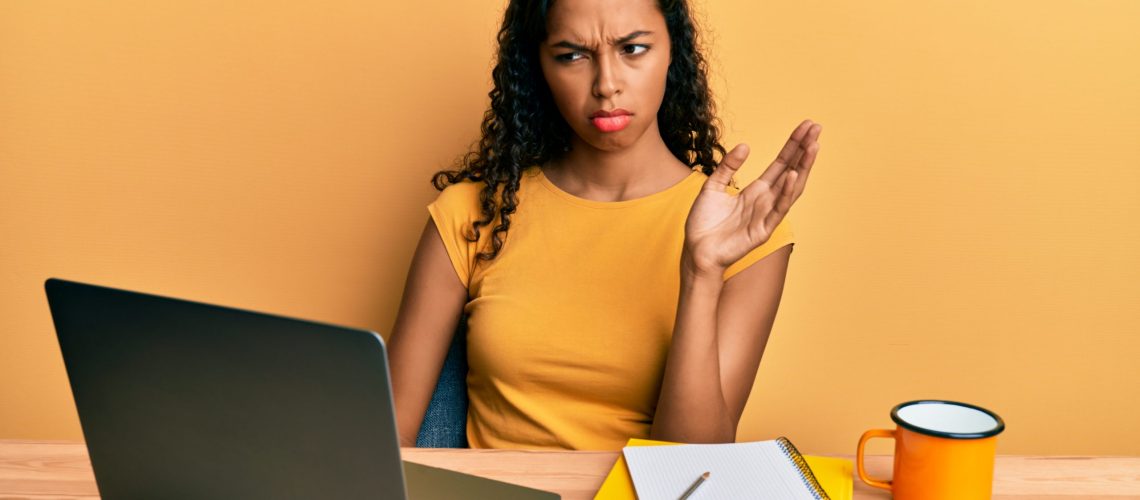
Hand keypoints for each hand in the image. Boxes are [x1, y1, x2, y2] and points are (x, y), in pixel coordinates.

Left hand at [683, 119, 821, 276]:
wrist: (696, 251)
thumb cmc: (703, 223)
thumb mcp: (712, 187)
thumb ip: (727, 167)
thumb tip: (745, 146)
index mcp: (756, 191)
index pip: (781, 164)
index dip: (793, 145)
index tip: (806, 127)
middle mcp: (766, 201)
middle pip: (791, 170)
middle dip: (804, 150)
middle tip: (817, 128)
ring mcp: (766, 215)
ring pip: (791, 188)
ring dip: (803, 167)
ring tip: (813, 146)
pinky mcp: (763, 230)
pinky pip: (778, 209)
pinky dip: (786, 192)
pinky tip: (793, 175)